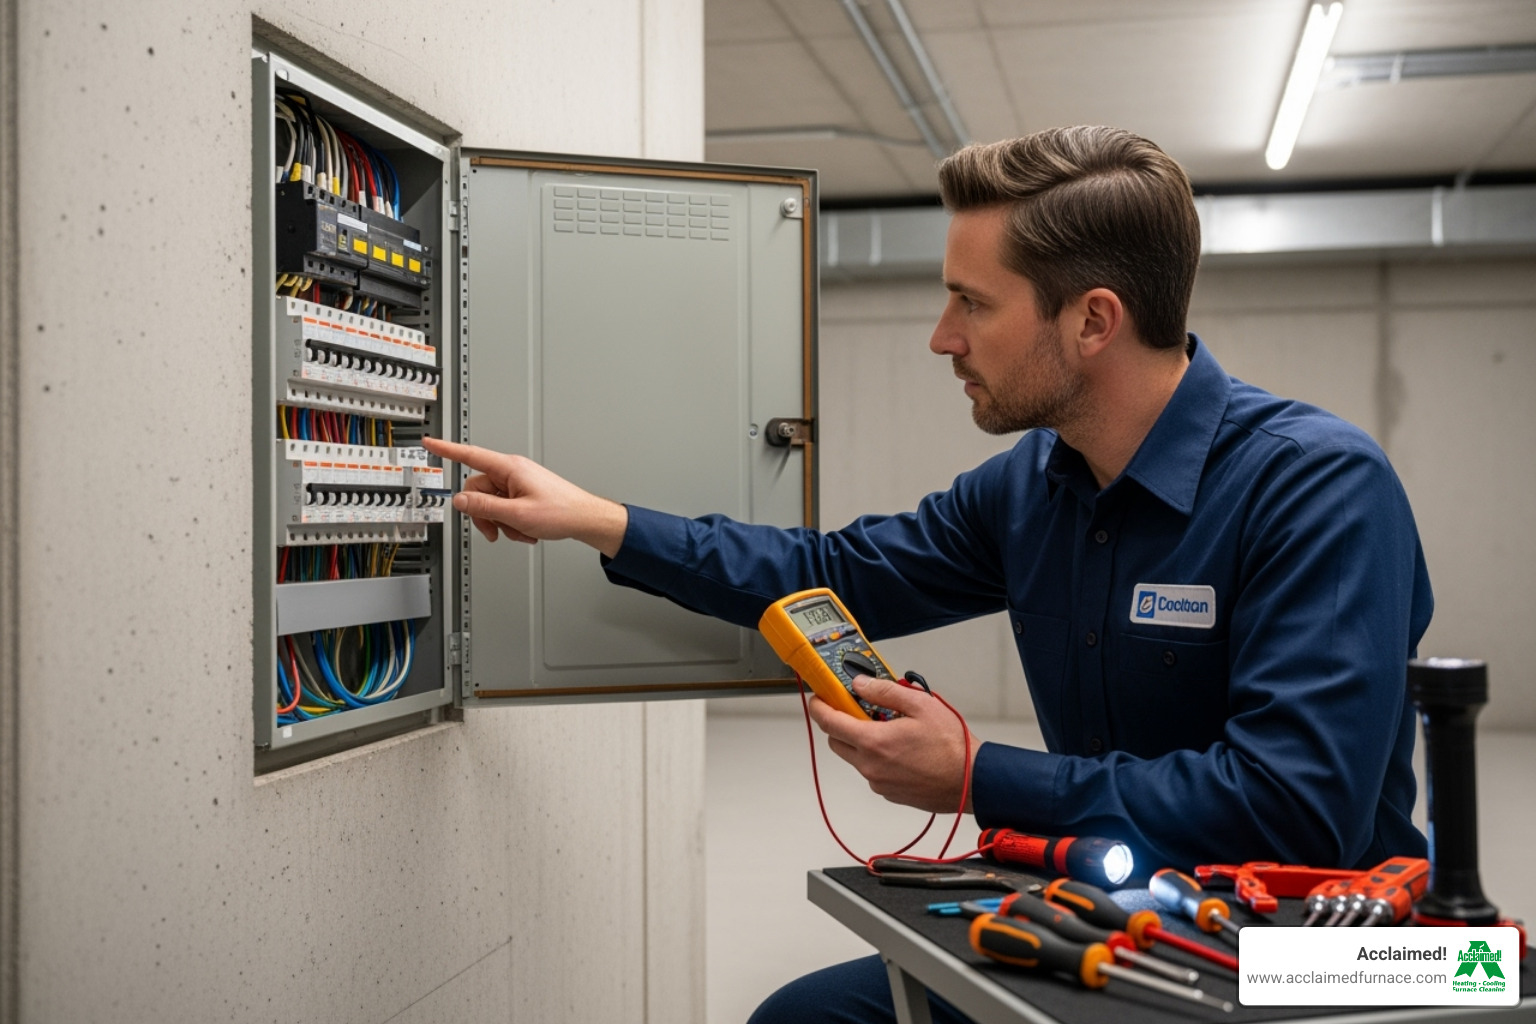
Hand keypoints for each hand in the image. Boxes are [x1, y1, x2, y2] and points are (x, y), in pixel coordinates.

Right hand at [420, 438, 628, 556]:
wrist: (585, 519)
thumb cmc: (562, 511)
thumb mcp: (516, 514)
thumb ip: (484, 507)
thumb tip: (460, 500)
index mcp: (509, 468)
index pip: (470, 455)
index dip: (447, 449)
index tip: (429, 442)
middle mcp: (512, 471)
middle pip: (478, 489)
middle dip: (485, 514)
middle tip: (498, 530)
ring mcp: (518, 482)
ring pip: (491, 502)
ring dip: (501, 522)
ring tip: (520, 531)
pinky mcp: (523, 493)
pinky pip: (504, 507)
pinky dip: (511, 522)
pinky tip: (526, 530)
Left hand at [807, 676, 979, 813]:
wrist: (973, 781)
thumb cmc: (952, 746)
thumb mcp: (920, 705)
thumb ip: (885, 691)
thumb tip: (861, 684)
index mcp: (874, 742)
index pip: (829, 723)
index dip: (819, 706)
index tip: (820, 697)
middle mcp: (871, 766)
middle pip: (837, 741)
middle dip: (841, 723)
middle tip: (860, 709)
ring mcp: (879, 783)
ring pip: (855, 757)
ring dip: (861, 741)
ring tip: (891, 729)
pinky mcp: (889, 793)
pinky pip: (872, 771)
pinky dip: (877, 758)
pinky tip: (901, 749)